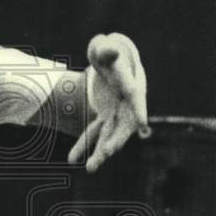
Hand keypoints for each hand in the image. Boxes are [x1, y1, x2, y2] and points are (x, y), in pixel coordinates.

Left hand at [68, 33, 148, 172]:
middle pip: (125, 124)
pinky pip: (94, 133)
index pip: (137, 96)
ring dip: (100, 152)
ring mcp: (116, 112)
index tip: (144, 126)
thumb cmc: (107, 51)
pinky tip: (71, 160)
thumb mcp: (104, 47)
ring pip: (110, 135)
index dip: (140, 110)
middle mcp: (128, 103)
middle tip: (109, 152)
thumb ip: (105, 49)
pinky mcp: (105, 117)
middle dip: (117, 139)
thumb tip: (106, 49)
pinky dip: (83, 145)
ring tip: (90, 169)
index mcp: (132, 82)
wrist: (110, 59)